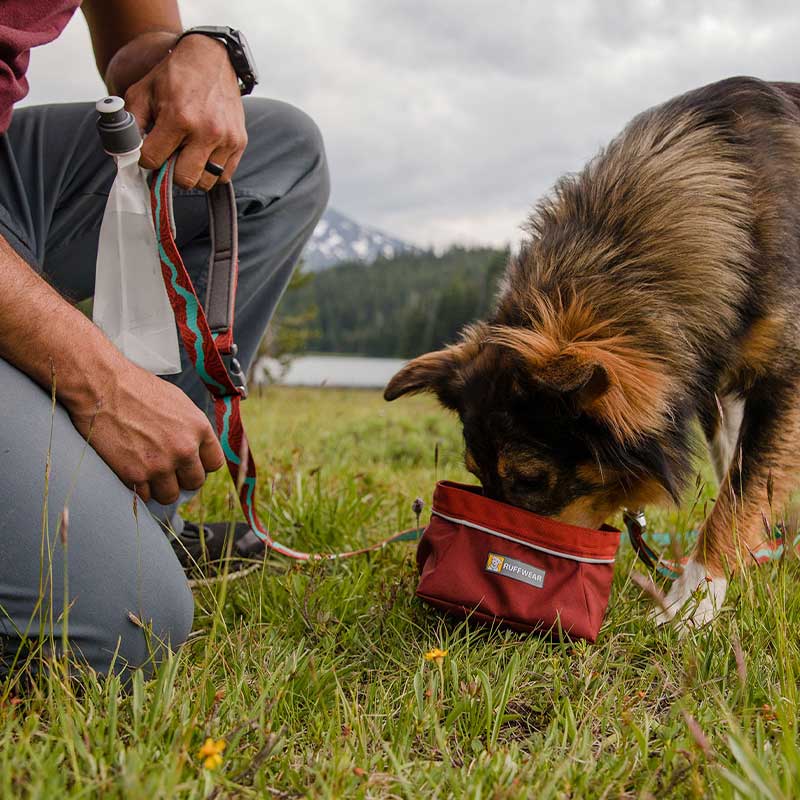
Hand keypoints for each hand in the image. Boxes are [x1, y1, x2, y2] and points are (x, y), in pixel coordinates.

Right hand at [66, 359, 224, 504]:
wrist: (102, 386)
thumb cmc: (138, 388)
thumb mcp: (179, 402)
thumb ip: (192, 428)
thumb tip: (197, 448)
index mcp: (199, 428)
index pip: (214, 463)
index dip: (201, 464)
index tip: (190, 463)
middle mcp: (184, 449)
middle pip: (195, 482)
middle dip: (182, 478)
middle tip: (168, 470)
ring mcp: (160, 464)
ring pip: (170, 495)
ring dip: (161, 488)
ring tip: (149, 473)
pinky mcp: (135, 474)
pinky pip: (144, 497)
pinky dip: (138, 488)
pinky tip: (132, 472)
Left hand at [123, 34, 247, 190]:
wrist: (211, 59)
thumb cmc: (175, 76)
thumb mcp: (142, 92)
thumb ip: (131, 123)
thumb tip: (127, 154)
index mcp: (178, 118)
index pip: (153, 160)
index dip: (146, 159)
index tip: (149, 151)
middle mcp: (206, 132)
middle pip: (183, 179)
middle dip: (172, 172)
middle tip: (170, 156)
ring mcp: (226, 139)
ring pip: (204, 182)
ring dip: (193, 173)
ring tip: (188, 155)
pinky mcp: (239, 143)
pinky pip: (223, 176)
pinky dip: (211, 171)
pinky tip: (203, 155)